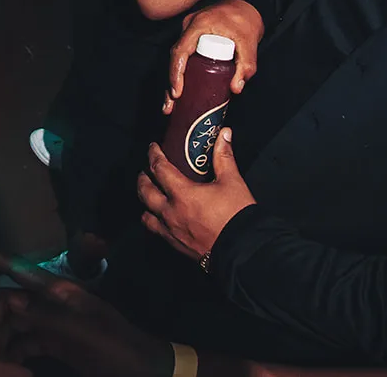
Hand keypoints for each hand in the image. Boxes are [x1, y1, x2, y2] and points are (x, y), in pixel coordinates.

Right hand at [0, 277, 170, 376]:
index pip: (19, 270)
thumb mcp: (83, 335)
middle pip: (9, 302)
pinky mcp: (56, 343)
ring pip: (13, 324)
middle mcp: (52, 303)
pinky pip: (24, 342)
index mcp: (60, 293)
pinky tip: (4, 365)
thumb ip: (46, 316)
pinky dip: (11, 352)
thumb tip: (8, 298)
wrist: (146, 371)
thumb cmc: (117, 350)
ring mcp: (54, 324)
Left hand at [137, 132, 255, 262]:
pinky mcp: (176, 245)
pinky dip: (153, 221)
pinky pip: (156, 231)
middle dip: (142, 178)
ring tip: (149, 195)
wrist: (243, 251)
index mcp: (182, 194)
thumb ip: (224, 157)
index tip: (153, 148)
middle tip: (145, 171)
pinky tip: (160, 218)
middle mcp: (171, 212)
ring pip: (146, 214)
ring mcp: (171, 230)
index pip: (159, 168)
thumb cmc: (237, 216)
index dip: (153, 155)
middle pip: (145, 191)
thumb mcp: (232, 182)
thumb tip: (224, 134)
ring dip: (145, 202)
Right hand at [164, 0, 263, 113]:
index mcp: (198, 25)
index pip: (180, 51)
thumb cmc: (246, 20)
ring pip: (177, 59)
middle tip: (169, 107)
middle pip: (174, 59)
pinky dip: (180, 73)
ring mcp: (188, 32)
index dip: (176, 73)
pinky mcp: (192, 38)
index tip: (177, 92)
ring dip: (173, 81)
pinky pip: (183, 57)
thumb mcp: (249, 43)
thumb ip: (246, 65)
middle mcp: (188, 28)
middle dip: (170, 84)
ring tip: (171, 105)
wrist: (247, 6)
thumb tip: (235, 88)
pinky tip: (180, 91)